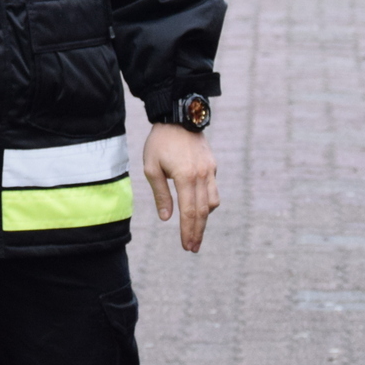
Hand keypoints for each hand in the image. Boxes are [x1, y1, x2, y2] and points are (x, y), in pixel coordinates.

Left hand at [143, 122, 218, 252]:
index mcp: (185, 177)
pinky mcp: (212, 166)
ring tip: (195, 230)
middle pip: (202, 212)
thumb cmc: (160, 142)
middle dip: (198, 232)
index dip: (188, 231)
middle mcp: (202, 176)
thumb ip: (161, 194)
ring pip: (212, 202)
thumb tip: (167, 218)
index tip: (186, 246)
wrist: (178, 117)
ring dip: (205, 219)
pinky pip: (213, 190)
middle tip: (193, 248)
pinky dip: (208, 203)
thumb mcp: (152, 167)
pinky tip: (199, 208)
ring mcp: (210, 171)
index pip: (189, 212)